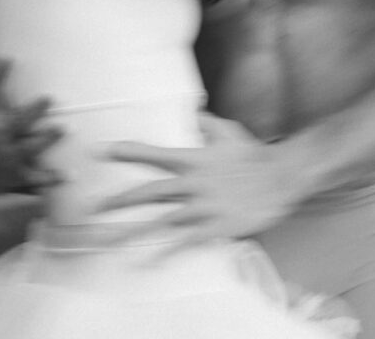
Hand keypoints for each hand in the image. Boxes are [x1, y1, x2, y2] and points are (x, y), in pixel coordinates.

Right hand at [0, 48, 61, 192]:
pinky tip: (70, 175)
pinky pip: (36, 178)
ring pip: (28, 147)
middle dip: (31, 111)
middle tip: (47, 98)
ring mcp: (7, 155)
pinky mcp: (17, 174)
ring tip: (62, 128)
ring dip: (45, 139)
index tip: (8, 58)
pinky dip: (51, 178)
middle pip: (15, 120)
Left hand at [93, 112, 303, 246]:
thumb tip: (192, 112)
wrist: (281, 177)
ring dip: (133, 231)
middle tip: (93, 208)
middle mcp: (194, 183)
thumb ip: (206, 123)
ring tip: (107, 241)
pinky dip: (165, 254)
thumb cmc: (253, 152)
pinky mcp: (215, 227)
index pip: (154, 154)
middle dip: (119, 200)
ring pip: (161, 221)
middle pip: (149, 192)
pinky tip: (147, 264)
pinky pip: (184, 243)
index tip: (103, 150)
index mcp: (194, 158)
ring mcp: (203, 207)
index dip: (128, 151)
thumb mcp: (228, 131)